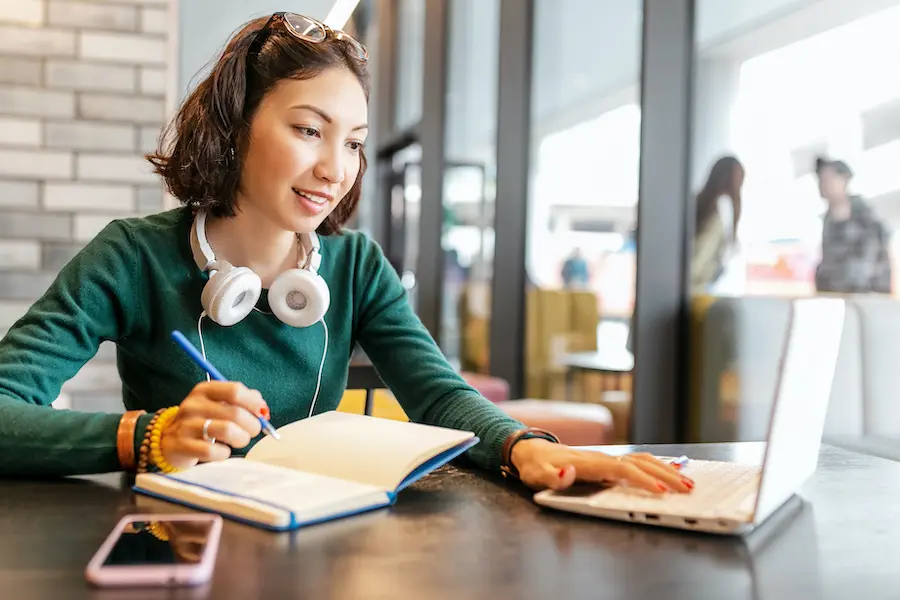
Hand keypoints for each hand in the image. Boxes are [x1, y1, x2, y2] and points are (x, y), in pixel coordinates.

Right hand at [160, 381, 266, 469]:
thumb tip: (262, 408)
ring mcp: (186, 425)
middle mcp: (194, 404)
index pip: (235, 390)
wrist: (166, 440)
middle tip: (252, 432)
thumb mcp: (218, 404)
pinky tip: (222, 451)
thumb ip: (242, 401)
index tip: (261, 413)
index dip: (254, 403)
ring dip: (241, 439)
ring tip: (239, 441)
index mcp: (205, 390)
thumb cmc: (202, 421)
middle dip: (252, 425)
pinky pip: (213, 451)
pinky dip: (224, 453)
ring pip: (227, 430)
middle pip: (236, 413)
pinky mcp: (182, 446)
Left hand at [510, 438, 693, 493]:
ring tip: (688, 481)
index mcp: (590, 463)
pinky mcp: (608, 460)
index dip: (642, 480)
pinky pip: (638, 460)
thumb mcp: (537, 475)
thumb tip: (569, 473)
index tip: (661, 491)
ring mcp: (607, 457)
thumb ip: (552, 478)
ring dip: (666, 469)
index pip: (622, 470)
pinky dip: (658, 464)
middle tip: (688, 489)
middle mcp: (603, 457)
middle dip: (666, 475)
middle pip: (640, 463)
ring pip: (643, 460)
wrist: (530, 449)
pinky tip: (672, 469)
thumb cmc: (535, 466)